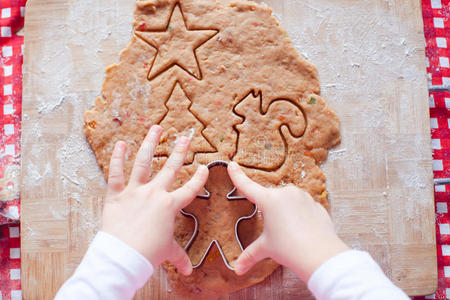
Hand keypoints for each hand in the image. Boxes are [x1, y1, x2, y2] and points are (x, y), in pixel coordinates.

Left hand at [101, 125, 208, 275]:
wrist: (123, 256)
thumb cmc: (147, 254)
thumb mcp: (167, 251)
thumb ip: (179, 256)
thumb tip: (189, 271)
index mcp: (170, 206)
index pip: (190, 189)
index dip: (199, 178)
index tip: (204, 167)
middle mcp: (155, 193)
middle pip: (170, 168)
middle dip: (180, 150)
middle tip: (185, 136)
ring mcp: (135, 191)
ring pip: (143, 162)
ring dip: (150, 143)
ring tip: (156, 128)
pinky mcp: (116, 194)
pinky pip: (116, 173)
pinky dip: (117, 157)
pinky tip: (121, 143)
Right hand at [227, 162, 348, 281]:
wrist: (319, 254)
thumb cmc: (290, 249)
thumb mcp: (266, 249)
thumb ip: (250, 255)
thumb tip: (238, 269)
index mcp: (269, 200)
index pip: (248, 186)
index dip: (238, 176)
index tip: (232, 165)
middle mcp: (286, 193)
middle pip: (270, 198)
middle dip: (269, 211)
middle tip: (275, 230)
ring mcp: (302, 196)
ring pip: (288, 201)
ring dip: (285, 212)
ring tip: (289, 232)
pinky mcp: (315, 203)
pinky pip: (303, 206)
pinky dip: (300, 215)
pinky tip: (301, 230)